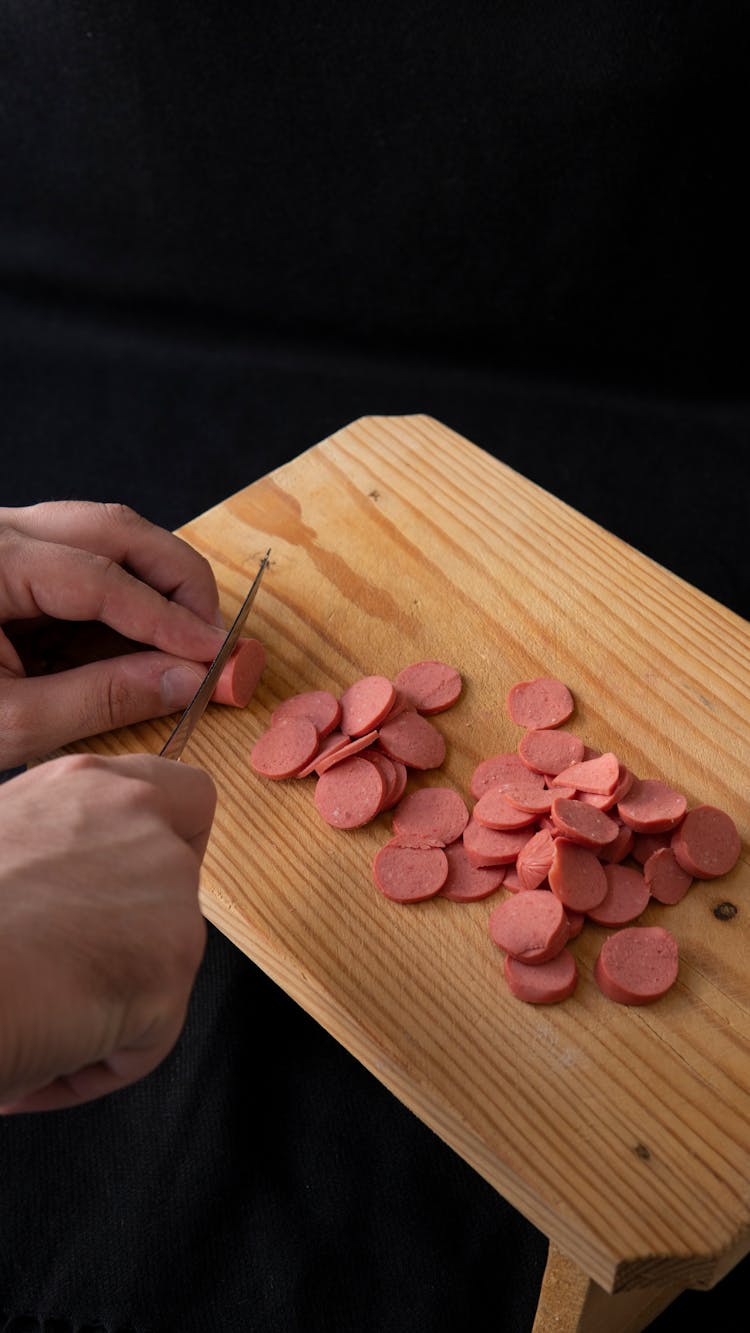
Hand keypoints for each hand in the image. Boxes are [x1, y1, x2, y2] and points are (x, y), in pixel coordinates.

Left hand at [0, 501, 227, 766]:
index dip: (167, 619)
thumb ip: (102, 699)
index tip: (215, 654)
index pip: (99, 578)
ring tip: (183, 640)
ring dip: (153, 582)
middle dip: (175, 580)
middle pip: (113, 528)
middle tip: (212, 637)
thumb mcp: (9, 723)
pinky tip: (135, 640)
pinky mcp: (7, 556)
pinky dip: (120, 594)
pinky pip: (81, 556)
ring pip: (102, 532)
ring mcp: (0, 537)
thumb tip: (185, 680)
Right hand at [0, 753, 215, 1112]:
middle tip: (58, 974)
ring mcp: (167, 893)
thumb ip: (55, 848)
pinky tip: (34, 1056)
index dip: (169, 846)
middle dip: (129, 941)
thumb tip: (63, 891)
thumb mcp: (2, 841)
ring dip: (103, 1005)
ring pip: (159, 968)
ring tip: (25, 1018)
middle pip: (178, 892)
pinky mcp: (170, 967)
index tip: (128, 890)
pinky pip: (147, 1038)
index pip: (184, 797)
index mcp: (88, 785)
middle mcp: (139, 825)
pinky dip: (95, 1063)